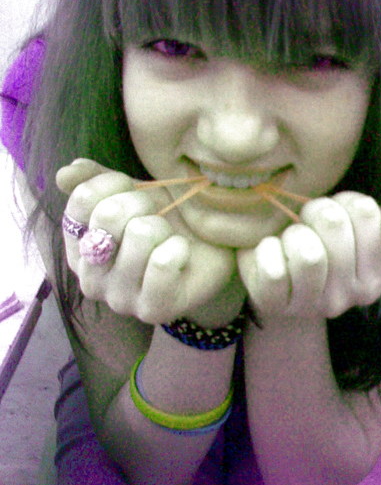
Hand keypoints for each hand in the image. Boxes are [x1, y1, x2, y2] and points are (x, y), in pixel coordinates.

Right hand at [57, 159, 236, 323]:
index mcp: (79, 247)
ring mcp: (119, 299)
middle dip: (143, 203)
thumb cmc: (167, 221)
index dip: (115, 182)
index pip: (82, 199)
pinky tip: (181, 255)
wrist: (210, 252)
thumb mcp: (131, 192)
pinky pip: (163, 262)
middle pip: (109, 215)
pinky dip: (179, 248)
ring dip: (164, 228)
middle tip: (157, 217)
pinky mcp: (151, 311)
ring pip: (140, 234)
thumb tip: (65, 173)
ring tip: (168, 240)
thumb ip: (95, 180)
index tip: (134, 188)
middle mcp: (91, 278)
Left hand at [237, 192, 380, 320]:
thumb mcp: (351, 229)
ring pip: (307, 253)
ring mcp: (311, 306)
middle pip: (333, 224)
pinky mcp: (275, 306)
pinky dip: (268, 251)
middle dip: (314, 212)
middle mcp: (348, 297)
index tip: (333, 215)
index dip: (343, 202)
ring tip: (291, 241)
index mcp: (373, 277)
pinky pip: (273, 269)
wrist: (274, 281)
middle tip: (307, 223)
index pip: (366, 213)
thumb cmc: (316, 244)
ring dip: (293, 234)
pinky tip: (273, 255)